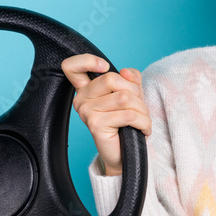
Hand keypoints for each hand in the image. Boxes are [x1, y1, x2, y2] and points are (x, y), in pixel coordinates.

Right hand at [60, 55, 150, 175]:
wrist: (125, 155)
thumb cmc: (127, 123)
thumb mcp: (132, 95)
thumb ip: (131, 78)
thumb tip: (126, 72)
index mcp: (86, 89)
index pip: (71, 67)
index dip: (87, 61)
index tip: (105, 66)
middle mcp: (81, 99)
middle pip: (112, 79)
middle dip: (135, 92)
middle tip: (140, 106)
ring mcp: (86, 112)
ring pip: (124, 97)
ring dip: (143, 109)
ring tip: (144, 119)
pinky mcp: (96, 124)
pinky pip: (128, 115)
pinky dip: (143, 122)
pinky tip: (144, 129)